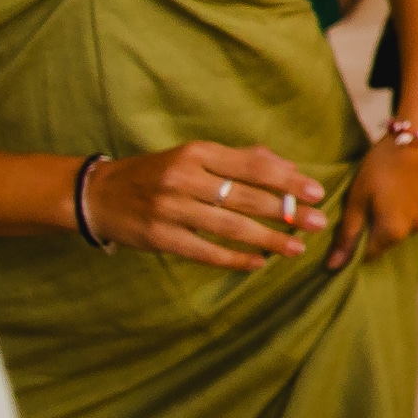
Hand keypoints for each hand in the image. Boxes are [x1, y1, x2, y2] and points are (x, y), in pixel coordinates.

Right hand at [83, 140, 327, 270]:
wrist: (100, 195)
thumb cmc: (160, 172)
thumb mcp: (196, 156)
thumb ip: (241, 160)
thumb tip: (287, 168)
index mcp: (197, 152)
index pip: (252, 166)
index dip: (287, 180)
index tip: (317, 192)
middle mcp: (184, 179)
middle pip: (246, 198)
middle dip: (286, 212)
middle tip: (318, 222)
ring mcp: (171, 210)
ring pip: (230, 227)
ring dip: (268, 239)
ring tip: (296, 247)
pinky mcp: (160, 238)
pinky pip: (205, 252)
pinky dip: (234, 259)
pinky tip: (258, 264)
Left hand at [329, 138, 417, 271]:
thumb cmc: (383, 165)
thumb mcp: (358, 196)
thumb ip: (347, 233)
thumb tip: (333, 266)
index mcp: (392, 233)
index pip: (368, 254)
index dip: (354, 246)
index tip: (346, 229)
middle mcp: (415, 229)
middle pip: (388, 239)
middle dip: (374, 229)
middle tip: (363, 204)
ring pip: (405, 223)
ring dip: (393, 214)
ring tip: (385, 191)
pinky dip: (409, 201)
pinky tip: (402, 183)